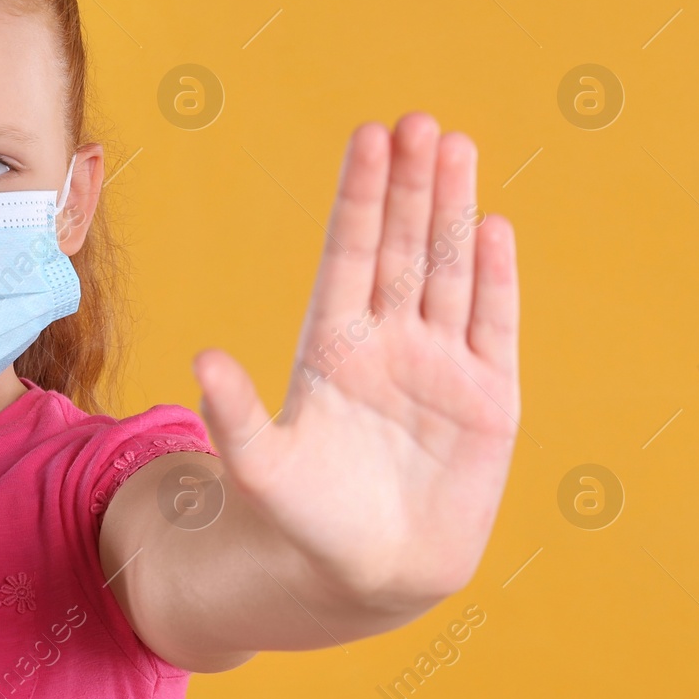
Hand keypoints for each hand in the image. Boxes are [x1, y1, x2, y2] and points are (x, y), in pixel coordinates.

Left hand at [195, 112, 519, 612]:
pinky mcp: (489, 402)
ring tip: (457, 147)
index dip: (360, 198)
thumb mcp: (260, 468)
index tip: (367, 136)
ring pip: (450, 272)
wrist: (363, 577)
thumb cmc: (301, 521)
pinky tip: (493, 227)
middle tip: (417, 120)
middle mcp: (388, 343)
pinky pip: (493, 328)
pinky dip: (496, 281)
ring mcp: (440, 367)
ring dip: (453, 212)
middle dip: (409, 185)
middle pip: (403, 247)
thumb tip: (202, 361)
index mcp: (332, 347)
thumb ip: (237, 416)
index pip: (350, 254)